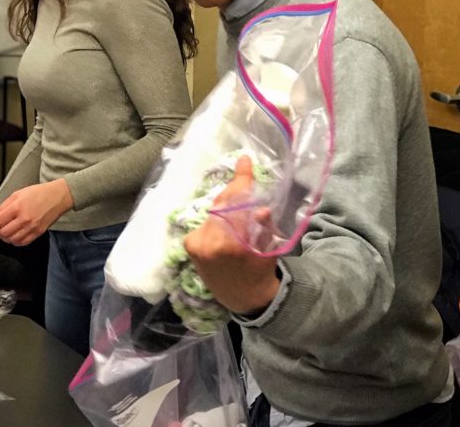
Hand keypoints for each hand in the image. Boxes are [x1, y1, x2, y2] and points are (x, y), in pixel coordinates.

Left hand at [0, 178, 73, 245]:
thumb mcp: (18, 194)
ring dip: (6, 238)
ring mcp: (32, 227)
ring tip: (7, 232)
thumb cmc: (38, 193)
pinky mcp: (39, 232)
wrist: (58, 196)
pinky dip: (16, 241)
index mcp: (17, 207)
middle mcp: (24, 218)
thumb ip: (3, 206)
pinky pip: (23, 242)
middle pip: (3, 233)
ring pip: (12, 240)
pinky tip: (16, 236)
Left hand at [184, 156, 280, 314]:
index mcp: (231, 243)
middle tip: (243, 176)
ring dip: (227, 205)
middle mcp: (209, 242)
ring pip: (214, 212)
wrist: (244, 299)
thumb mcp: (269, 248)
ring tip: (239, 206)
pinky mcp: (190, 247)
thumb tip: (260, 209)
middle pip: (221, 203)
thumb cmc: (261, 271)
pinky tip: (227, 221)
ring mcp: (196, 245)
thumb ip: (263, 227)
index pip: (235, 202)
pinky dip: (217, 217)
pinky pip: (206, 222)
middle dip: (234, 190)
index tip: (244, 160)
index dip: (241, 180)